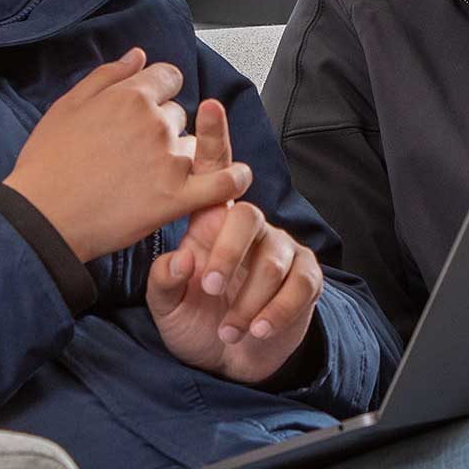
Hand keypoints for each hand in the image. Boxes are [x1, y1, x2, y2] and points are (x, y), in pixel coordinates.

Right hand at [5, 49, 250, 261]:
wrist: (42, 217)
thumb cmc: (47, 163)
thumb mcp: (68, 105)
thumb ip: (107, 75)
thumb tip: (139, 55)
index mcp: (129, 96)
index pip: (168, 77)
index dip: (158, 91)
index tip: (147, 109)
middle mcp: (155, 123)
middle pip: (178, 113)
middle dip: (163, 127)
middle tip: (135, 152)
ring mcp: (169, 160)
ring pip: (195, 146)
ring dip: (181, 157)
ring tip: (151, 177)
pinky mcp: (176, 197)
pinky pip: (222, 183)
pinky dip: (234, 179)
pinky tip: (235, 177)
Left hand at [146, 98, 322, 383]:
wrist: (231, 362)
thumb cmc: (196, 320)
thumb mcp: (166, 306)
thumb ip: (164, 281)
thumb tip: (178, 258)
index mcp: (210, 225)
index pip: (213, 175)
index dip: (212, 139)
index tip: (207, 106)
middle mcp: (247, 230)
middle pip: (245, 216)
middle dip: (228, 252)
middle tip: (209, 285)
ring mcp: (279, 252)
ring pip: (273, 256)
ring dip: (249, 296)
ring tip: (228, 327)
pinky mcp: (304, 279)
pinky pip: (299, 284)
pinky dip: (277, 310)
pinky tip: (257, 329)